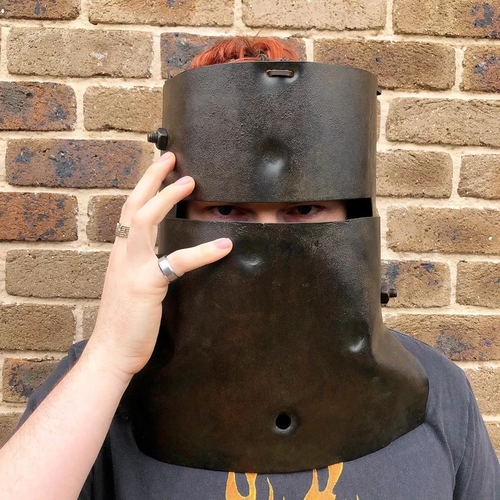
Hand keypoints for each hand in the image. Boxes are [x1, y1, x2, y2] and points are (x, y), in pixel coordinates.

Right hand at [83, 152, 231, 380]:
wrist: (110, 352)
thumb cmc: (124, 321)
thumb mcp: (129, 285)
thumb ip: (142, 266)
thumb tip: (161, 256)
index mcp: (120, 253)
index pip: (129, 211)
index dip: (142, 187)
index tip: (157, 167)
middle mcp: (122, 254)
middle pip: (133, 205)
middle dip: (151, 178)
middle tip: (170, 157)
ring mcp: (132, 268)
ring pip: (145, 221)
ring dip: (166, 198)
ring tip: (188, 182)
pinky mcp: (146, 286)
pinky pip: (177, 262)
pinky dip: (202, 252)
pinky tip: (223, 245)